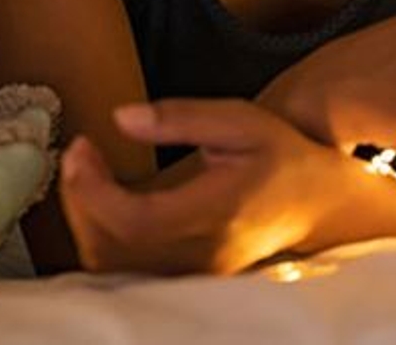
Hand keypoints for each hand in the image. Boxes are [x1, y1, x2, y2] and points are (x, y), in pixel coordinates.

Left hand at [59, 99, 337, 274]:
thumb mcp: (240, 120)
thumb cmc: (281, 156)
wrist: (316, 203)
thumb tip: (121, 118)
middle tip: (79, 152)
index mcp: (217, 211)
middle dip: (79, 197)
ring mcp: (192, 271)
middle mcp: (201, 253)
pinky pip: (123, 266)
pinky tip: (106, 198)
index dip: (92, 190)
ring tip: (88, 172)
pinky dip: (100, 232)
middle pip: (112, 246)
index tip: (82, 147)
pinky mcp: (184, 276)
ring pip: (111, 263)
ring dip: (85, 216)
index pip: (135, 220)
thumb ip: (180, 118)